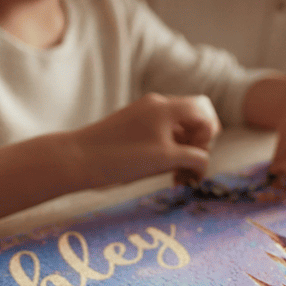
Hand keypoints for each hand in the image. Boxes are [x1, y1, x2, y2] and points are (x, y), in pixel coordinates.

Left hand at [73, 93, 220, 187]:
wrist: (77, 160)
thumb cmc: (122, 159)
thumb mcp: (165, 159)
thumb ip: (193, 157)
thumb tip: (204, 162)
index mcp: (167, 108)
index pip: (205, 112)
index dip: (208, 137)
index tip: (195, 158)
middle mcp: (157, 105)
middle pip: (193, 120)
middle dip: (197, 147)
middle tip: (189, 174)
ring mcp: (144, 115)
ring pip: (178, 130)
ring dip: (184, 153)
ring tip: (177, 180)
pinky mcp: (133, 126)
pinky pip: (162, 135)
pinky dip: (168, 152)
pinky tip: (164, 173)